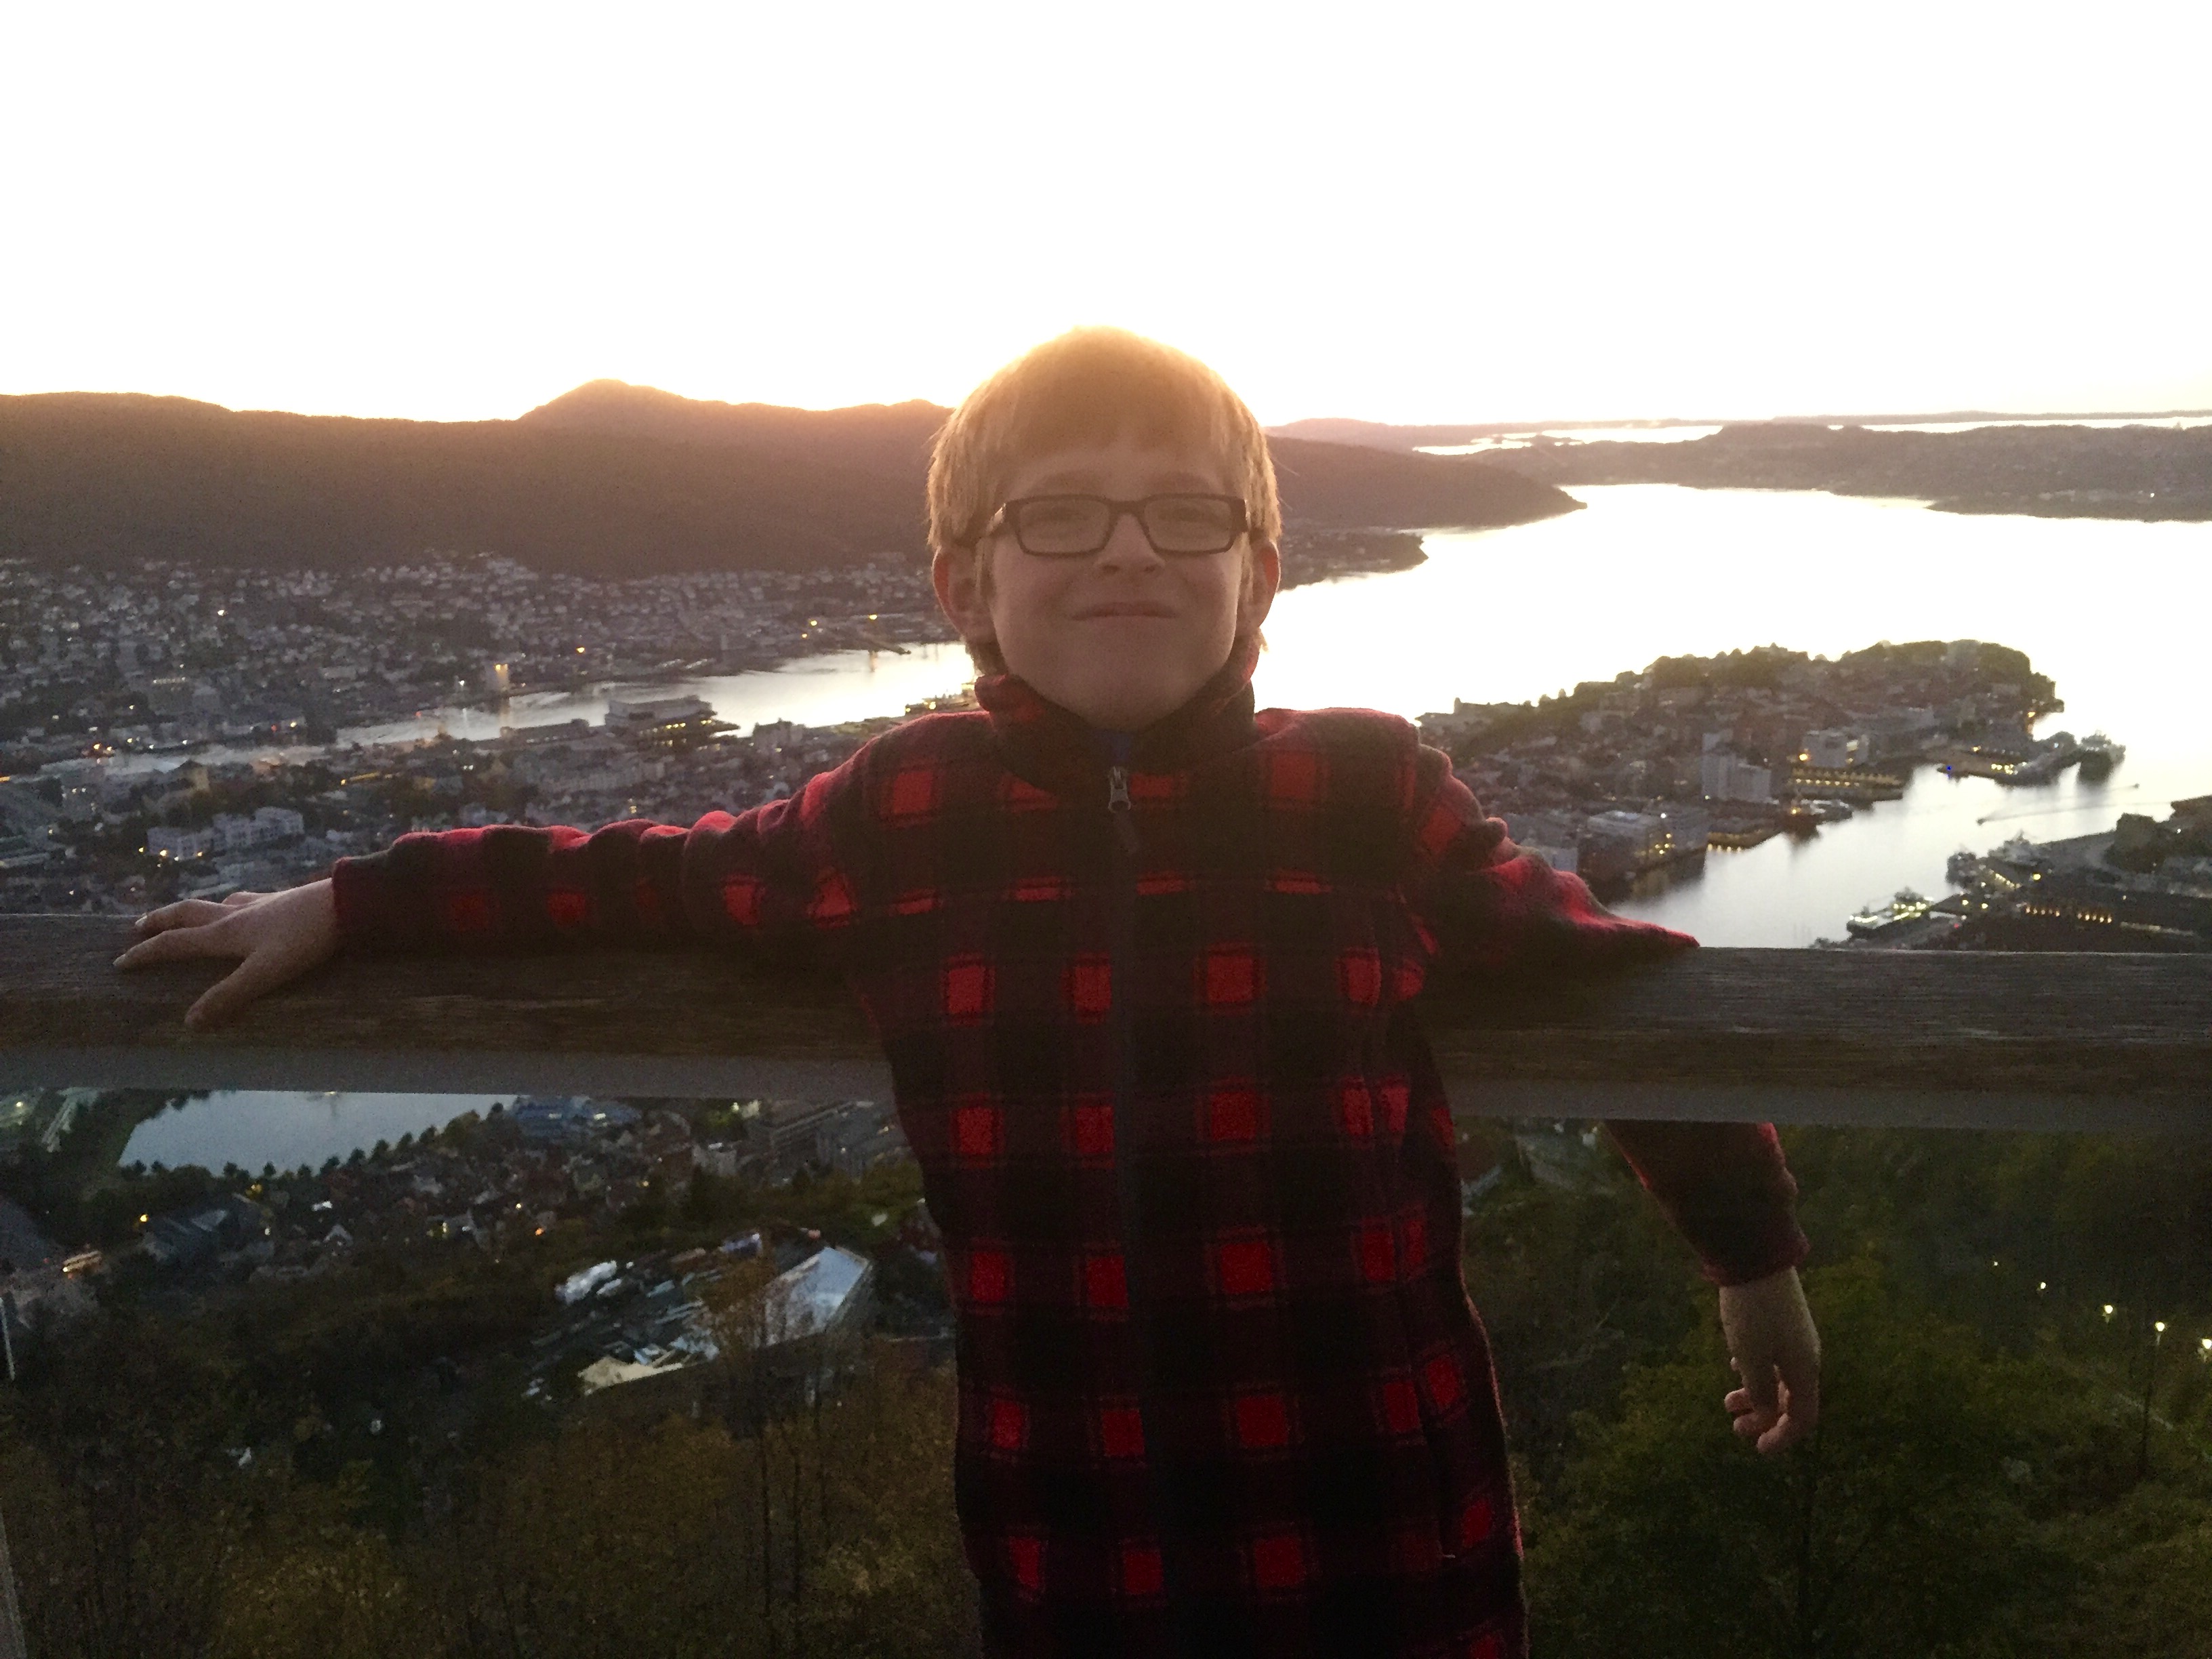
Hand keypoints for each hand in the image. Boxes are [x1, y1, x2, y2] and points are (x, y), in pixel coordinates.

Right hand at [114, 879, 339, 1028]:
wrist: (345, 903)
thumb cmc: (306, 939)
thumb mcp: (265, 973)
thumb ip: (229, 995)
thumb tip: (189, 1021)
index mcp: (225, 933)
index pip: (175, 944)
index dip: (146, 954)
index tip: (120, 962)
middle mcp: (235, 913)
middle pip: (186, 913)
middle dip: (160, 921)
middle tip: (137, 927)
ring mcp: (259, 903)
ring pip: (214, 903)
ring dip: (192, 910)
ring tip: (184, 916)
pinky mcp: (281, 899)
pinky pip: (244, 899)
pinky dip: (229, 903)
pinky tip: (240, 904)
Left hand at [1718, 1266, 1820, 1453]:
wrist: (1754, 1256)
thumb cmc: (1752, 1311)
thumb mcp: (1751, 1357)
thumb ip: (1759, 1391)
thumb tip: (1764, 1417)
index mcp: (1804, 1369)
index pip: (1803, 1417)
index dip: (1783, 1437)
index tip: (1758, 1450)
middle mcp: (1805, 1355)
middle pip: (1789, 1400)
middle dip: (1764, 1418)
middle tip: (1735, 1425)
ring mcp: (1794, 1337)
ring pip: (1778, 1378)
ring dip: (1755, 1394)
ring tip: (1728, 1399)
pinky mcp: (1781, 1321)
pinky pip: (1772, 1357)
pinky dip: (1755, 1370)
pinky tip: (1735, 1365)